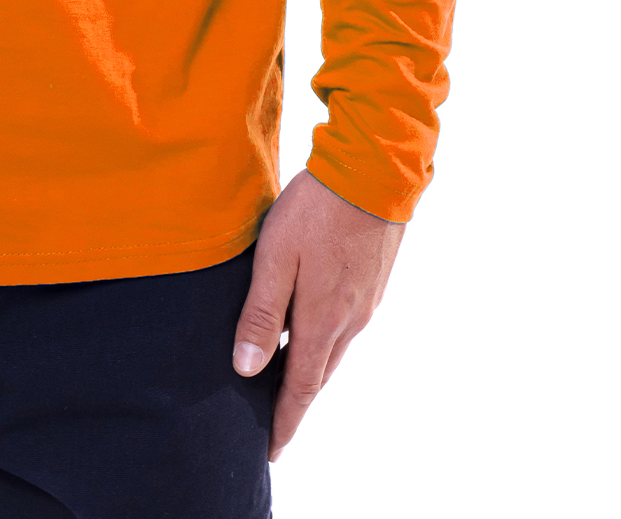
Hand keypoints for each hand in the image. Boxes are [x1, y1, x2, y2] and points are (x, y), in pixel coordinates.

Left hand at [232, 168, 404, 460]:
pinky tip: (311, 330)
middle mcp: (350, 321)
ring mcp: (365, 302)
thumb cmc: (317, 211)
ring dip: (310, 370)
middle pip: (318, 374)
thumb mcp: (275, 258)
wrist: (373, 171)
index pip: (300, 388)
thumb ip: (260, 313)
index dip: (284, 421)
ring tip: (285, 381)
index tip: (271, 449)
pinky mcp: (372, 282)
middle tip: (273, 421)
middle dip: (295, 401)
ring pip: (333, 350)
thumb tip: (246, 369)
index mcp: (322, 320)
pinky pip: (345, 327)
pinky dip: (325, 342)